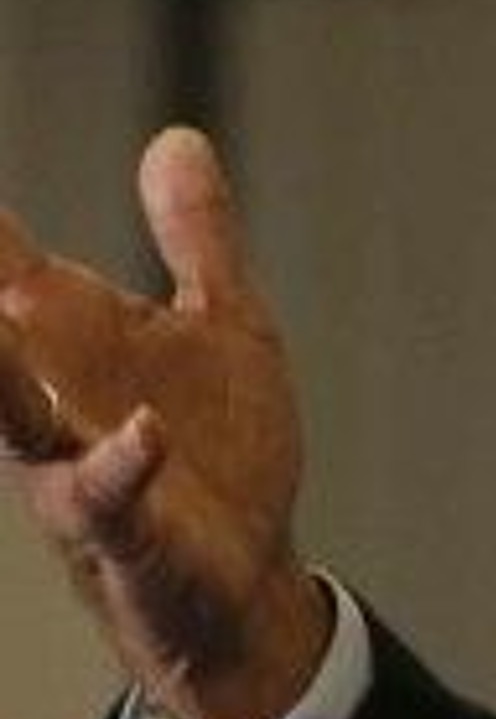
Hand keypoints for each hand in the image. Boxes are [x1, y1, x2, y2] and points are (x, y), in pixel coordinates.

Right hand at [0, 126, 328, 718]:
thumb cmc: (221, 451)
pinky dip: (122, 464)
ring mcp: (76, 464)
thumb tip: (176, 140)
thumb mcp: (223, 326)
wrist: (247, 578)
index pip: (0, 257)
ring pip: (13, 415)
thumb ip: (194, 237)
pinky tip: (144, 432)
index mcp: (66, 337)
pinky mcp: (124, 529)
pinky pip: (110, 495)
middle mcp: (49, 397)